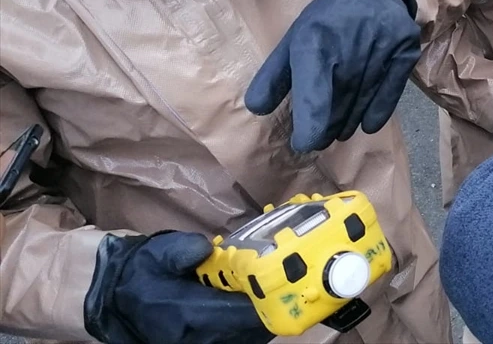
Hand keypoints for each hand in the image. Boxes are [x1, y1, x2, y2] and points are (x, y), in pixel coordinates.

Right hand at [83, 231, 272, 343]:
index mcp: (185, 314)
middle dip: (270, 308)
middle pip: (247, 330)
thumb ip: (184, 248)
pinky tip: (259, 307)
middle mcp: (193, 338)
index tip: (284, 280)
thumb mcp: (159, 252)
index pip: (236, 313)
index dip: (264, 299)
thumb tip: (206, 248)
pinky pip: (235, 340)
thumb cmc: (142, 270)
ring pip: (244, 339)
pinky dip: (250, 328)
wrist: (114, 297)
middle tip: (287, 284)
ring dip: (262, 320)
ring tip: (276, 293)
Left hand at [245, 0, 421, 151]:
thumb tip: (257, 109)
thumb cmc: (327, 20)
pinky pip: (391, 90)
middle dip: (327, 127)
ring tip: (340, 133)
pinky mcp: (405, 50)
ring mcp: (382, 46)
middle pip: (339, 99)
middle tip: (319, 141)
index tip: (304, 144)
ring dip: (349, 122)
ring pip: (363, 97)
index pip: (314, 91)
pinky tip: (366, 125)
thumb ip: (275, 76)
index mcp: (316, 40)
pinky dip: (378, 111)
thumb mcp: (295, 40)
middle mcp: (350, 43)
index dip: (310, 124)